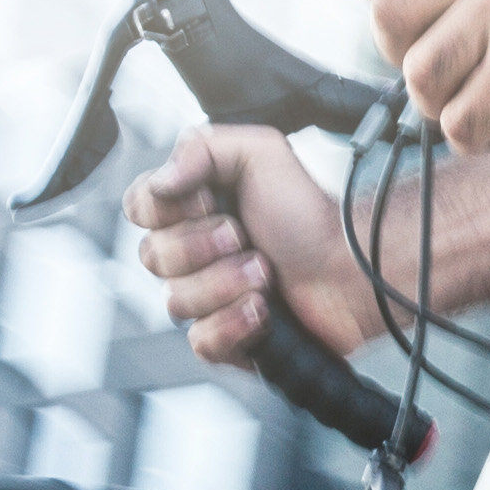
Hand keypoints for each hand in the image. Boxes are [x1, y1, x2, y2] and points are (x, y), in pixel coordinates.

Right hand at [128, 128, 378, 364]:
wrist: (350, 269)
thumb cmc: (310, 215)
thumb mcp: (262, 154)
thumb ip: (202, 148)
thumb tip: (160, 179)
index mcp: (193, 207)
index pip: (139, 208)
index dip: (166, 210)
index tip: (207, 200)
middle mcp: (194, 252)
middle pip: (152, 257)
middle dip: (202, 247)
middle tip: (243, 237)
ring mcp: (208, 296)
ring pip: (176, 301)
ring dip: (226, 284)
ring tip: (264, 273)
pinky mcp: (226, 337)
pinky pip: (200, 341)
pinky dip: (233, 324)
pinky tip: (260, 309)